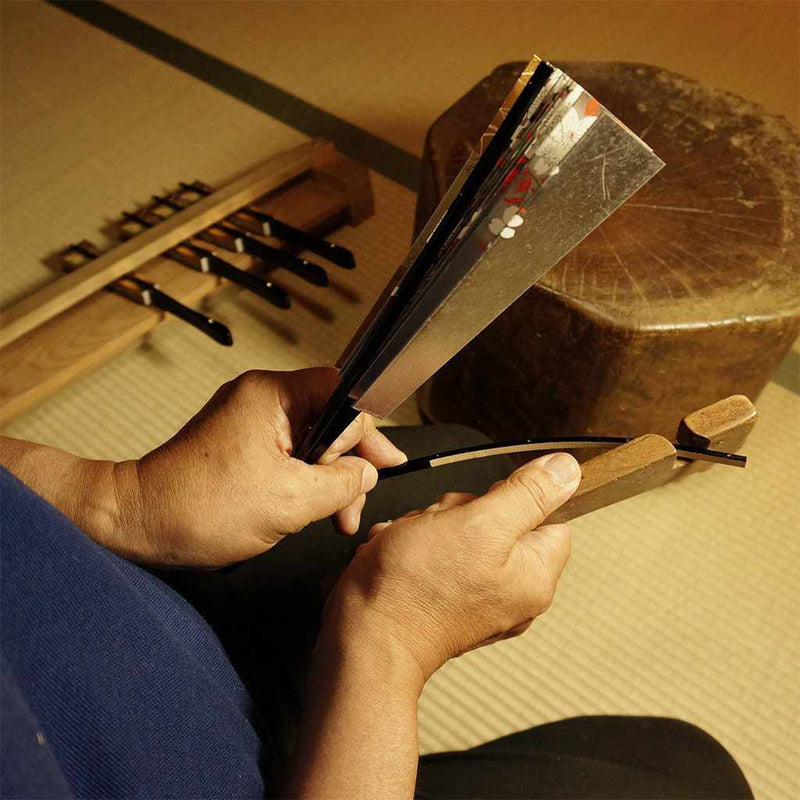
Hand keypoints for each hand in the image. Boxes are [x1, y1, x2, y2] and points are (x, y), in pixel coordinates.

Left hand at [109, 368, 405, 566]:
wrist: (138, 523)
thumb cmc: (200, 508)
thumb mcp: (290, 501)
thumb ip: (341, 483)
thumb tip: (366, 473)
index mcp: (271, 396)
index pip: (341, 392)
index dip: (364, 431)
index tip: (378, 464)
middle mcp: (261, 399)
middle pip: (330, 418)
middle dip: (349, 463)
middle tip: (358, 501)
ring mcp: (250, 421)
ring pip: (313, 441)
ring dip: (328, 479)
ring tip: (337, 518)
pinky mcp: (243, 444)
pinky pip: (290, 454)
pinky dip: (305, 481)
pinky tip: (313, 510)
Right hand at [324, 452, 580, 686]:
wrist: (366, 636)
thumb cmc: (418, 588)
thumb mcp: (481, 523)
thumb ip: (529, 494)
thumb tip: (567, 470)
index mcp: (534, 576)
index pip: (550, 516)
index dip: (514, 499)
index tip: (484, 507)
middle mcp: (511, 591)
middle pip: (501, 518)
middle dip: (462, 511)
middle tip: (442, 529)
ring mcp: (476, 596)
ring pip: (462, 529)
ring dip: (432, 524)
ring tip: (415, 544)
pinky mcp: (444, 596)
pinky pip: (436, 550)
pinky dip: (415, 544)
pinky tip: (402, 555)